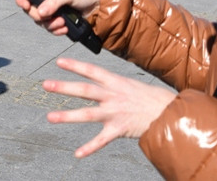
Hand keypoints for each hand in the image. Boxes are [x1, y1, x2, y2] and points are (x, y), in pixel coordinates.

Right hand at [14, 0, 99, 35]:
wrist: (98, 5)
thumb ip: (54, 2)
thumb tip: (41, 13)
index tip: (26, 6)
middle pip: (31, 10)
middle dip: (40, 17)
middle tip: (50, 18)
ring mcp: (50, 8)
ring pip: (40, 21)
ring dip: (50, 25)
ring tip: (62, 23)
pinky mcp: (56, 19)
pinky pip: (49, 28)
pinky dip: (56, 30)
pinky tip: (65, 29)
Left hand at [43, 57, 174, 157]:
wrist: (171, 113)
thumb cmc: (153, 99)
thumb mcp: (133, 85)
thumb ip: (116, 85)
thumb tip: (104, 81)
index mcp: (117, 82)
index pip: (92, 70)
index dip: (75, 65)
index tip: (59, 61)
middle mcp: (113, 96)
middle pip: (85, 90)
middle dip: (64, 87)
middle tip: (45, 84)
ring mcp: (115, 113)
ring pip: (88, 114)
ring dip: (67, 116)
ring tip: (50, 117)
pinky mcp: (120, 129)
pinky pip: (101, 140)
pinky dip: (89, 148)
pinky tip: (77, 154)